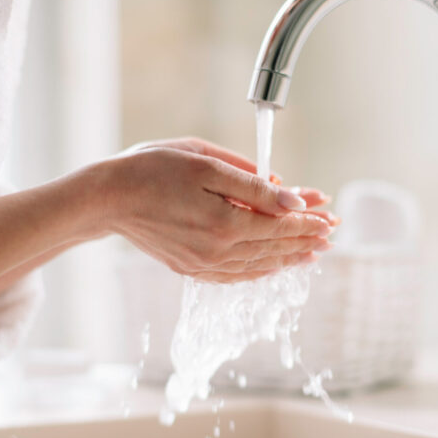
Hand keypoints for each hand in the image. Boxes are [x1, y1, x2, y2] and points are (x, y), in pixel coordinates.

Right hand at [92, 137, 337, 281]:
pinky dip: (259, 270)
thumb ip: (252, 183)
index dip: (308, 220)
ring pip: (258, 264)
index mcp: (225, 222)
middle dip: (305, 238)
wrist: (106, 198)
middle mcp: (217, 251)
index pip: (281, 224)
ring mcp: (202, 264)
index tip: (330, 214)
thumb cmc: (152, 169)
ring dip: (288, 257)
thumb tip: (291, 197)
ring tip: (312, 253)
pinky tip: (272, 265)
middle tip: (331, 233)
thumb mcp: (205, 163)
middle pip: (274, 247)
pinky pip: (235, 274)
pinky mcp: (189, 268)